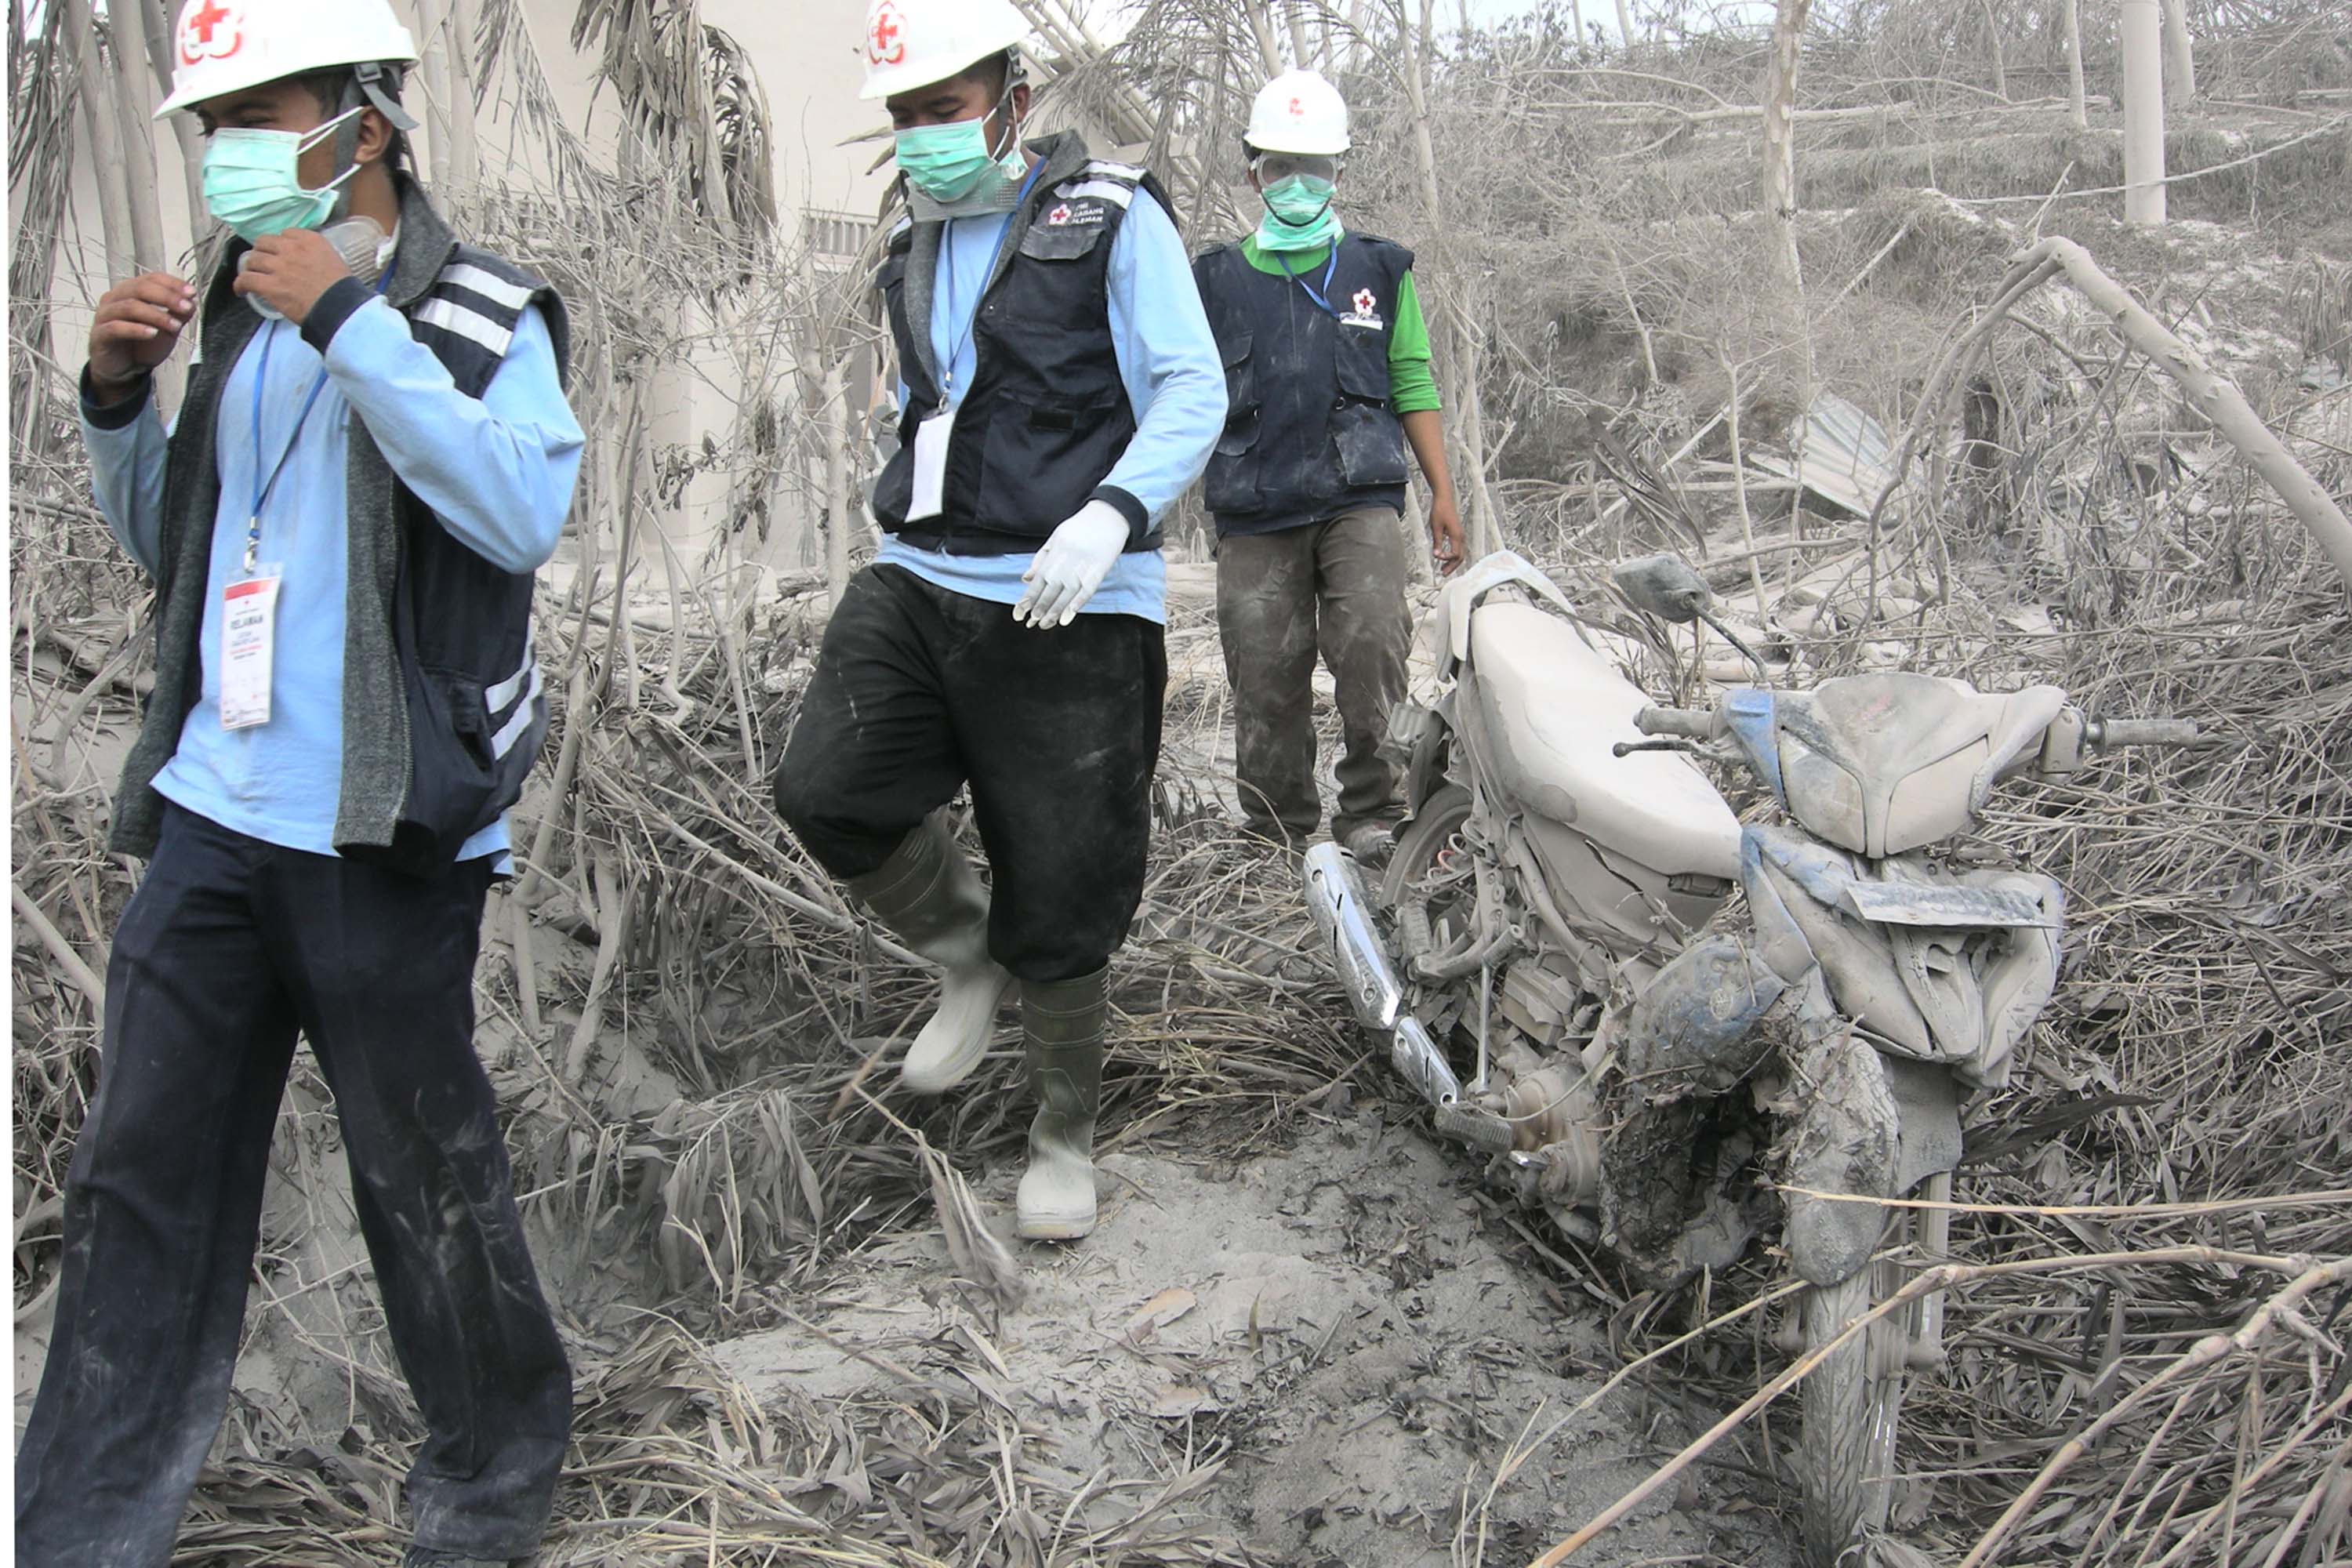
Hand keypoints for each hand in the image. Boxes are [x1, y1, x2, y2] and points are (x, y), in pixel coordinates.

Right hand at [87, 272, 195, 398]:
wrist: (125, 370)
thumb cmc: (143, 345)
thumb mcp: (167, 329)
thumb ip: (178, 314)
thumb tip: (191, 300)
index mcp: (131, 291)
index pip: (151, 278)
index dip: (172, 283)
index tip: (191, 293)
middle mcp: (115, 298)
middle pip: (139, 288)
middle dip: (166, 297)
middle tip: (186, 307)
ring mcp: (105, 315)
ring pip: (129, 306)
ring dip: (156, 315)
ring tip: (175, 326)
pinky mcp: (99, 334)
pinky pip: (116, 327)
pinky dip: (136, 329)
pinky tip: (152, 333)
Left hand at [232, 230, 351, 325]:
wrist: (340, 308)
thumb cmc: (343, 289)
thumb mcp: (334, 260)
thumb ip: (317, 254)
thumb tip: (308, 262)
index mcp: (310, 240)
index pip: (286, 233)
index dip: (281, 244)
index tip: (282, 253)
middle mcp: (291, 249)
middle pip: (264, 243)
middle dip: (261, 252)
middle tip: (263, 264)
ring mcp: (278, 267)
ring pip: (252, 260)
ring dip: (251, 268)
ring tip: (252, 277)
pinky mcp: (269, 285)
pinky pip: (246, 280)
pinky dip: (241, 285)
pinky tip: (242, 290)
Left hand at [1015, 500, 1129, 628]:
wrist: (1109, 516)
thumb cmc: (1080, 528)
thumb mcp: (1056, 538)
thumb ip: (1040, 559)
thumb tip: (1025, 579)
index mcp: (1055, 551)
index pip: (1038, 579)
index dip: (1028, 597)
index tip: (1019, 613)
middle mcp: (1066, 560)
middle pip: (1050, 588)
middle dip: (1039, 607)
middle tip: (1031, 622)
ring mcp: (1083, 565)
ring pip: (1066, 593)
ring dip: (1055, 611)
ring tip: (1045, 624)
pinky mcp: (1099, 570)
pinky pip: (1087, 590)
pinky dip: (1076, 604)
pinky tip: (1067, 618)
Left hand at [1429, 494, 1465, 576]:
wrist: (1444, 498)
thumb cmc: (1439, 510)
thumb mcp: (1435, 527)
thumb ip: (1437, 542)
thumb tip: (1436, 555)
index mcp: (1457, 535)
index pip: (1455, 554)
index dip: (1446, 558)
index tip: (1437, 557)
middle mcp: (1461, 536)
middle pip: (1460, 557)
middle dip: (1452, 567)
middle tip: (1443, 574)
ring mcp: (1460, 535)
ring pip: (1460, 553)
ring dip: (1452, 562)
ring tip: (1443, 570)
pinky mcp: (1457, 533)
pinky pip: (1458, 548)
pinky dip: (1453, 556)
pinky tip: (1445, 558)